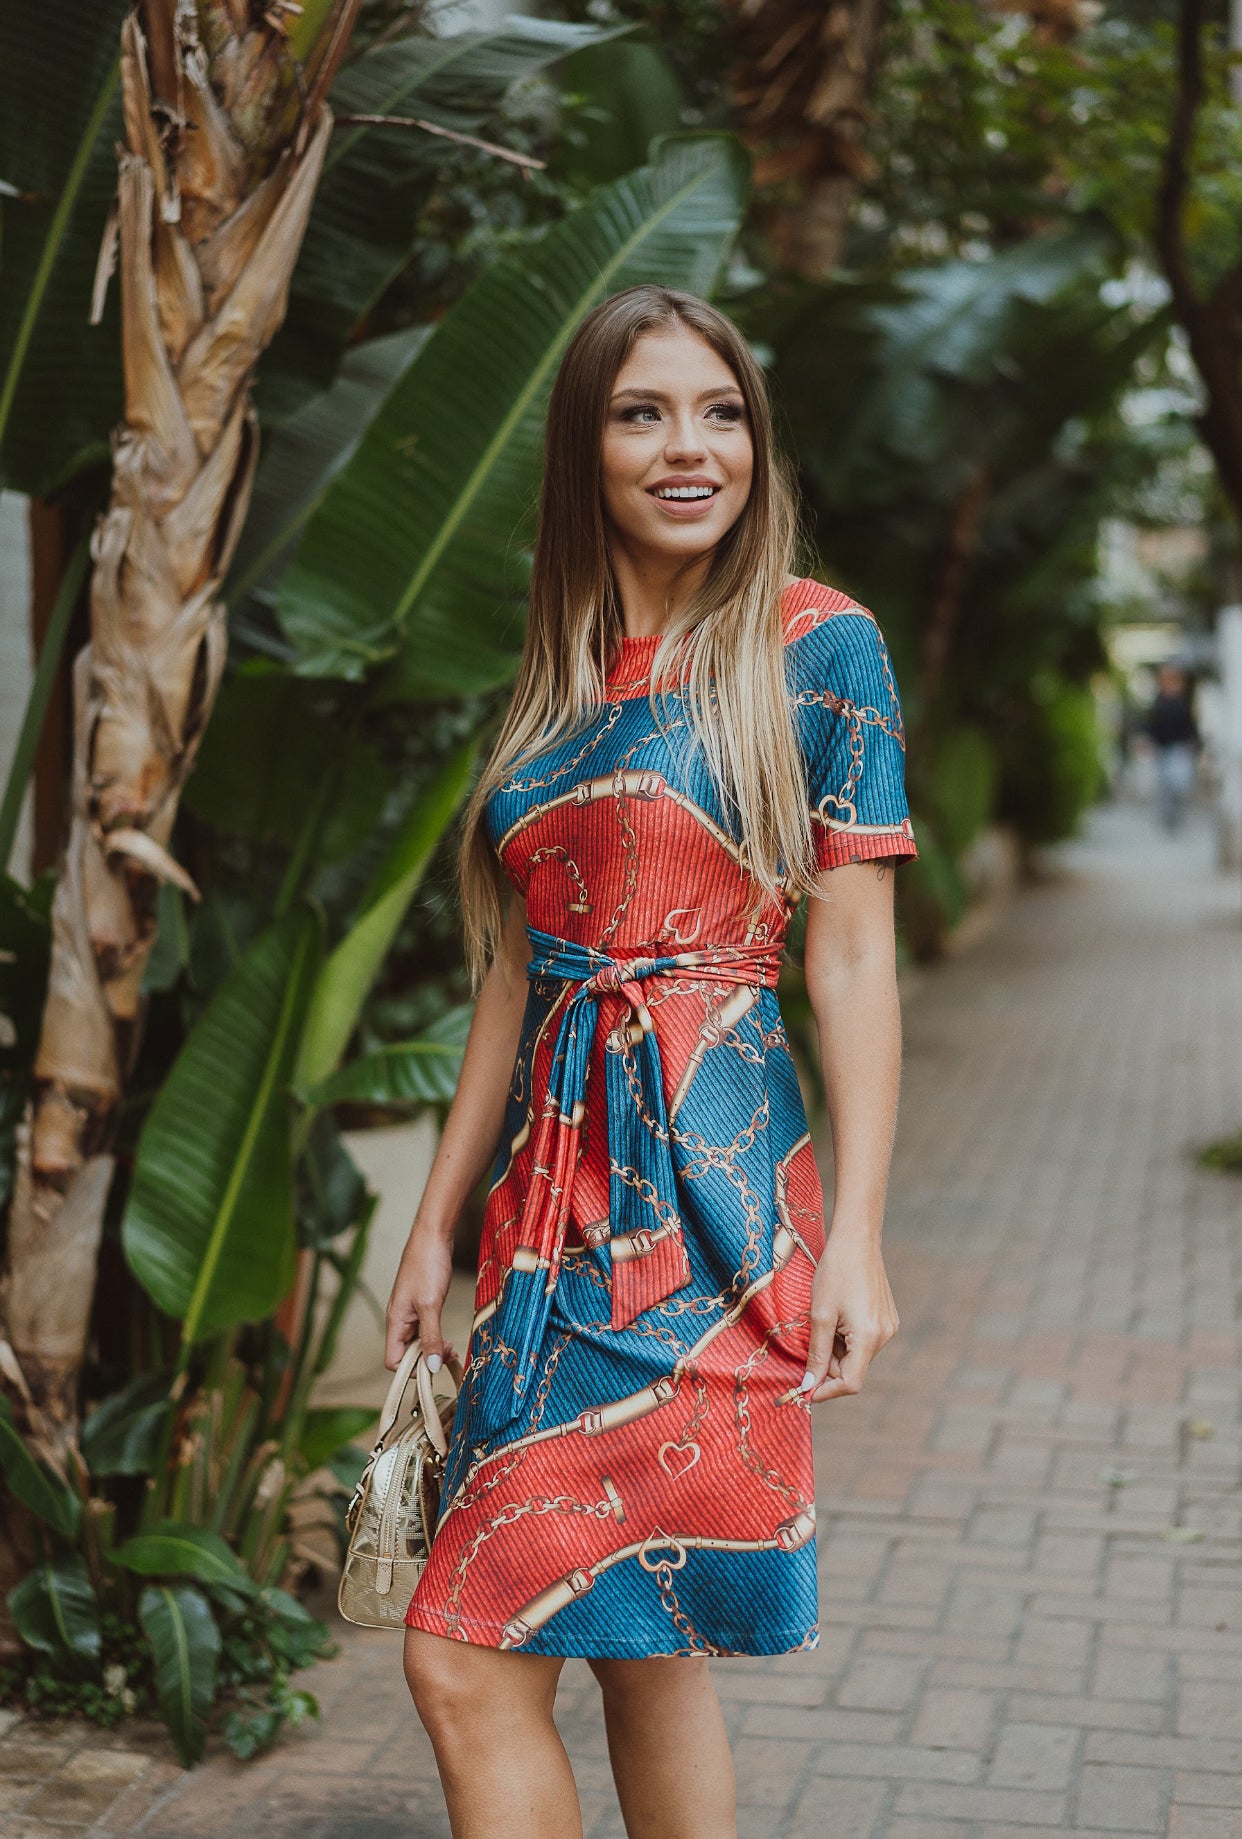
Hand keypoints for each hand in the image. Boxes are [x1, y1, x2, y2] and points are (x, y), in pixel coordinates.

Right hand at [385, 1221, 452, 1372]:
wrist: (433, 1234)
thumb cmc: (427, 1264)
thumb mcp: (430, 1304)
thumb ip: (430, 1336)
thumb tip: (432, 1367)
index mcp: (395, 1321)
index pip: (393, 1360)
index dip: (411, 1369)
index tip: (434, 1367)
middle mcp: (400, 1319)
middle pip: (406, 1353)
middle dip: (426, 1359)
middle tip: (449, 1356)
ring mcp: (410, 1311)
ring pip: (417, 1341)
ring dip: (432, 1349)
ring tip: (451, 1348)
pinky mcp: (422, 1304)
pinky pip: (424, 1329)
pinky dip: (436, 1336)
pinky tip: (448, 1336)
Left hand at [798, 1232, 897, 1402]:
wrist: (857, 1239)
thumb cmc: (835, 1272)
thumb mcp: (819, 1315)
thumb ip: (816, 1354)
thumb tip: (808, 1386)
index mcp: (869, 1337)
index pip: (850, 1383)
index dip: (825, 1391)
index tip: (804, 1391)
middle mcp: (884, 1336)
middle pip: (853, 1369)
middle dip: (828, 1365)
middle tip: (808, 1342)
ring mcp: (888, 1327)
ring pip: (857, 1355)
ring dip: (836, 1350)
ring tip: (824, 1320)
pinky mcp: (887, 1319)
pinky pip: (864, 1341)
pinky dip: (846, 1338)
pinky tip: (838, 1315)